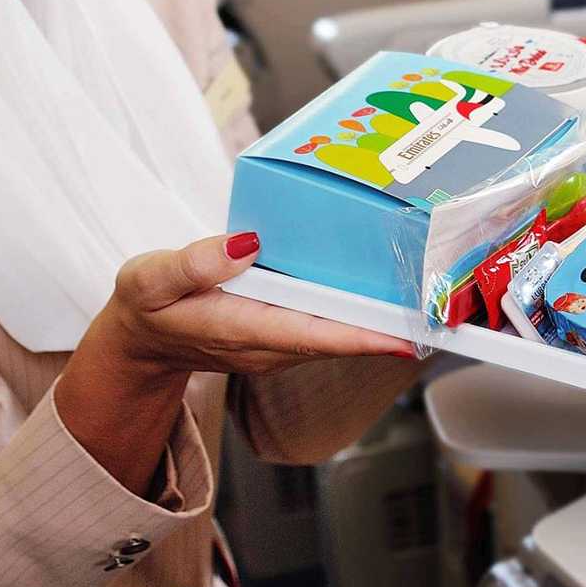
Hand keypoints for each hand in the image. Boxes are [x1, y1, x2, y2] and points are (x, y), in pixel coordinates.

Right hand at [55, 233, 416, 487]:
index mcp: (243, 328)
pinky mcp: (284, 334)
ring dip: (382, 318)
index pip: (314, 335)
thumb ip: (194, 262)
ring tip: (430, 292)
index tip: (406, 333)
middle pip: (342, 337)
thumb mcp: (150, 279)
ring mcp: (281, 343)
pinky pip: (330, 325)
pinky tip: (387, 290)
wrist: (142, 343)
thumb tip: (246, 243)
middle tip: (443, 303)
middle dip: (390, 324)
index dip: (362, 335)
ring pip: (341, 333)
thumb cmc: (148, 307)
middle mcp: (272, 344)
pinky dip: (360, 311)